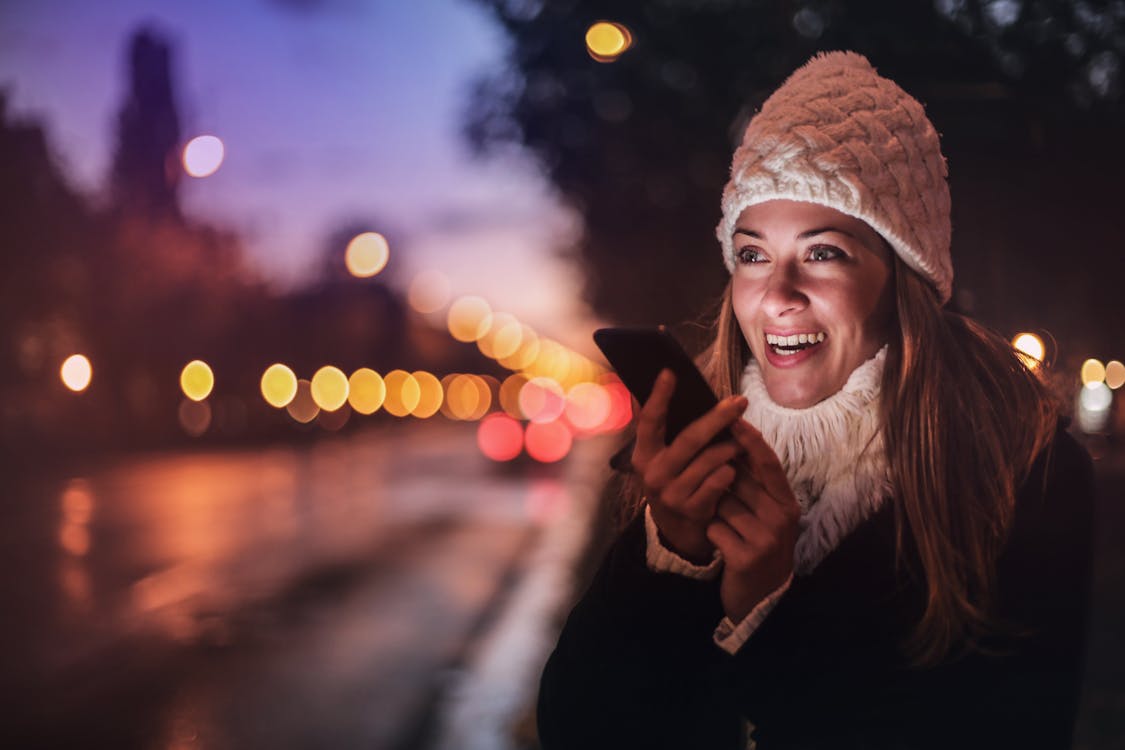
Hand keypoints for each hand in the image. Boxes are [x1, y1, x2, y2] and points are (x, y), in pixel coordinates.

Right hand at [631, 369, 747, 562]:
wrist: (678, 532)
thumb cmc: (675, 482)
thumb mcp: (661, 459)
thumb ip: (661, 429)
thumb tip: (655, 386)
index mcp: (643, 455)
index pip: (649, 421)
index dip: (658, 396)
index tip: (670, 372)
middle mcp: (653, 473)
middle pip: (690, 438)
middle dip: (718, 417)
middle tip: (740, 401)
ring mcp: (672, 494)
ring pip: (710, 459)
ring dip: (731, 447)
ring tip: (741, 441)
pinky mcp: (692, 510)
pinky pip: (720, 480)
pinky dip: (730, 471)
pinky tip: (734, 469)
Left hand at [706, 419, 799, 621]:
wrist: (761, 600)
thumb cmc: (758, 546)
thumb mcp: (766, 514)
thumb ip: (754, 485)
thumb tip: (732, 442)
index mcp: (787, 503)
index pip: (768, 463)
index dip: (750, 440)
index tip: (733, 418)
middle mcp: (781, 518)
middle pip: (738, 481)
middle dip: (721, 483)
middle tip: (721, 496)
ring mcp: (765, 539)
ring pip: (722, 505)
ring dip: (715, 513)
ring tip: (728, 529)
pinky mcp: (746, 558)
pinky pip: (714, 530)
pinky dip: (711, 534)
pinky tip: (721, 545)